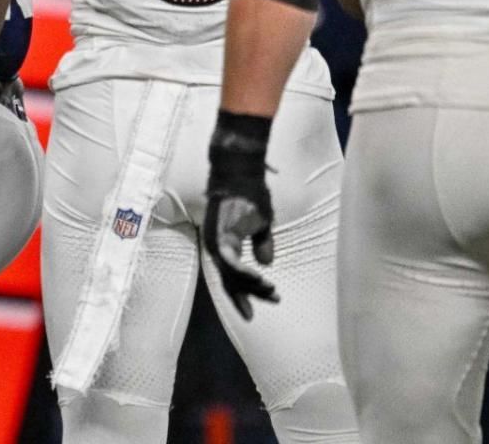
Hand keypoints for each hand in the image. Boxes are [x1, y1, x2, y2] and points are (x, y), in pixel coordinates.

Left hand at [203, 112, 279, 318]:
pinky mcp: (219, 234)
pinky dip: (242, 271)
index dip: (242, 296)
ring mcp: (216, 241)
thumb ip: (262, 243)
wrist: (241, 173)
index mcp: (225, 246)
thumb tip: (265, 263)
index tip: (251, 315)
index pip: (232, 278)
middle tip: (273, 299)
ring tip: (270, 290)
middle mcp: (217, 247)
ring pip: (231, 274)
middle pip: (231, 280)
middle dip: (250, 295)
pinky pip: (230, 260)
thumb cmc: (251, 194)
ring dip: (251, 284)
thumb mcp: (262, 223)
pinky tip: (259, 277)